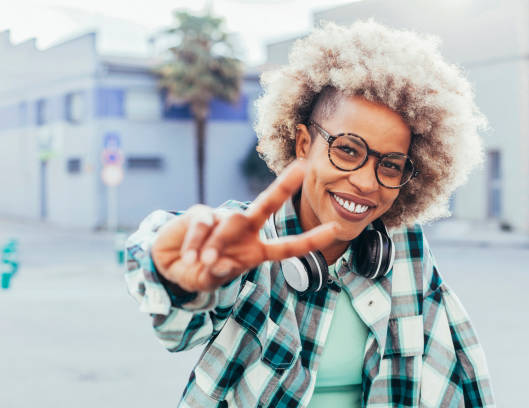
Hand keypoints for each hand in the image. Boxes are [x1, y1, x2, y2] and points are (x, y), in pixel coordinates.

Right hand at [151, 160, 338, 292]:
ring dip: (217, 245)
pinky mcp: (201, 214)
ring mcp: (223, 219)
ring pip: (229, 223)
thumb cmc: (198, 272)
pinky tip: (188, 257)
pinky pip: (203, 225)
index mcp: (255, 250)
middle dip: (283, 187)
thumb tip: (219, 262)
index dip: (311, 240)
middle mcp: (244, 230)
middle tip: (301, 168)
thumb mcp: (211, 279)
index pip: (288, 247)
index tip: (335, 229)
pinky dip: (195, 245)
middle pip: (266, 206)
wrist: (169, 265)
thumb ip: (219, 272)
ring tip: (203, 263)